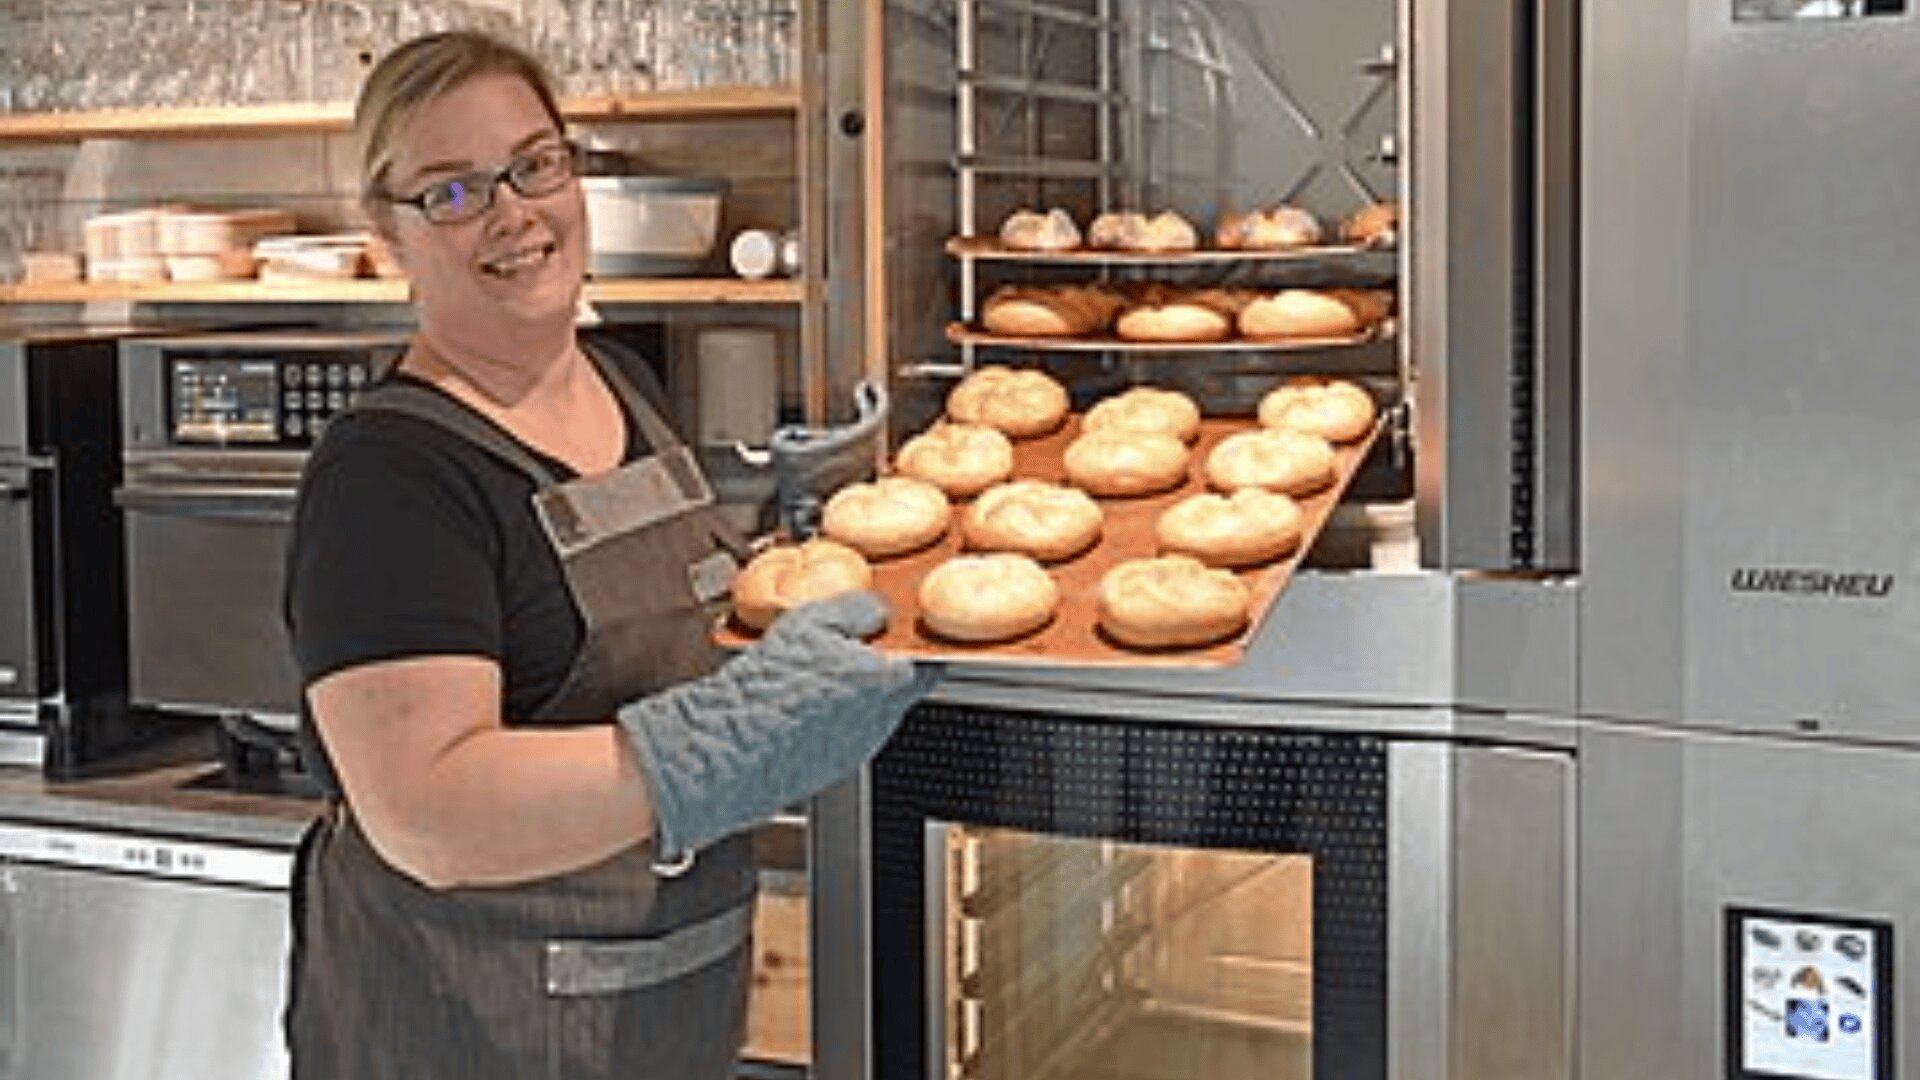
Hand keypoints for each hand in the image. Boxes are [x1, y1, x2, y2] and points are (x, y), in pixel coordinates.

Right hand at [617, 591, 936, 858]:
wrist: (721, 752)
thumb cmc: (764, 691)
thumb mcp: (811, 621)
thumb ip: (856, 610)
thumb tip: (874, 610)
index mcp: (888, 681)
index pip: (930, 658)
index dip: (913, 640)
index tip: (899, 629)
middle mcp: (882, 721)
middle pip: (898, 685)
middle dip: (877, 663)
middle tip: (845, 643)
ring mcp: (858, 749)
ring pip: (869, 710)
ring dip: (850, 691)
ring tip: (808, 673)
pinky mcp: (832, 769)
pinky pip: (843, 734)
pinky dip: (828, 716)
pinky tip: (794, 703)